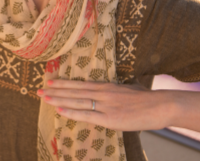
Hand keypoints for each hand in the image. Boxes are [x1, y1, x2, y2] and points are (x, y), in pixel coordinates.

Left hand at [39, 80, 175, 130]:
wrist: (160, 105)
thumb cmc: (148, 98)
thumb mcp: (129, 89)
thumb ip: (119, 91)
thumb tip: (116, 90)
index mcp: (106, 87)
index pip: (80, 84)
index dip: (64, 83)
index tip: (50, 81)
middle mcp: (102, 93)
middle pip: (73, 91)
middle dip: (55, 90)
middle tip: (38, 89)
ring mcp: (104, 105)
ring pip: (76, 101)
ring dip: (58, 99)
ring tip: (43, 97)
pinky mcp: (109, 118)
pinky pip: (86, 115)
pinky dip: (71, 111)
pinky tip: (59, 109)